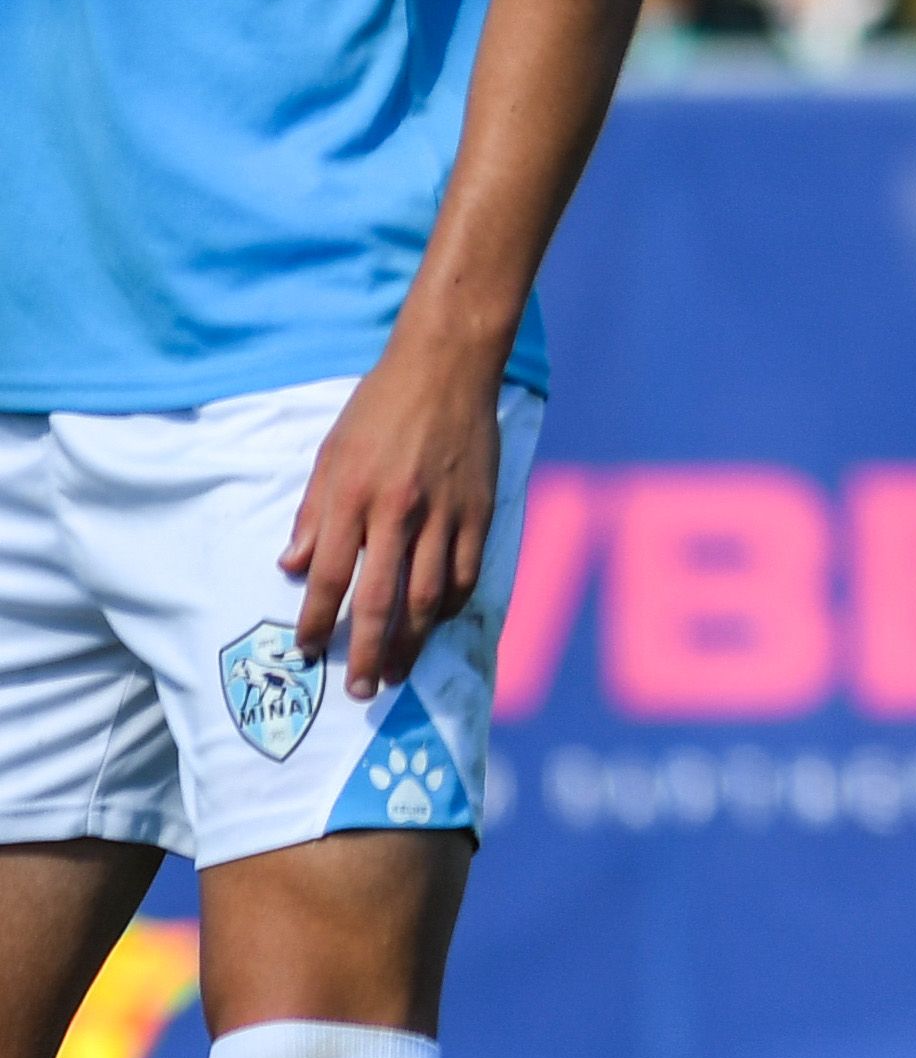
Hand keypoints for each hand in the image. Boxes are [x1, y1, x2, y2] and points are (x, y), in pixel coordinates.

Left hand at [282, 334, 505, 699]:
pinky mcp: (480, 509)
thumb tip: (293, 568)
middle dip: (365, 651)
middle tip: (358, 690)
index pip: (330, 577)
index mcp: (354, 498)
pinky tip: (436, 620)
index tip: (305, 651)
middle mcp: (399, 513)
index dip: (315, 620)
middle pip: (380, 600)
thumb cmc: (378, 407)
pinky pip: (466, 570)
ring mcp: (445, 514)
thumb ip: (312, 515)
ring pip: (428, 596)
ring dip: (410, 641)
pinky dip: (451, 603)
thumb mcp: (330, 454)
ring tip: (396, 671)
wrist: (447, 367)